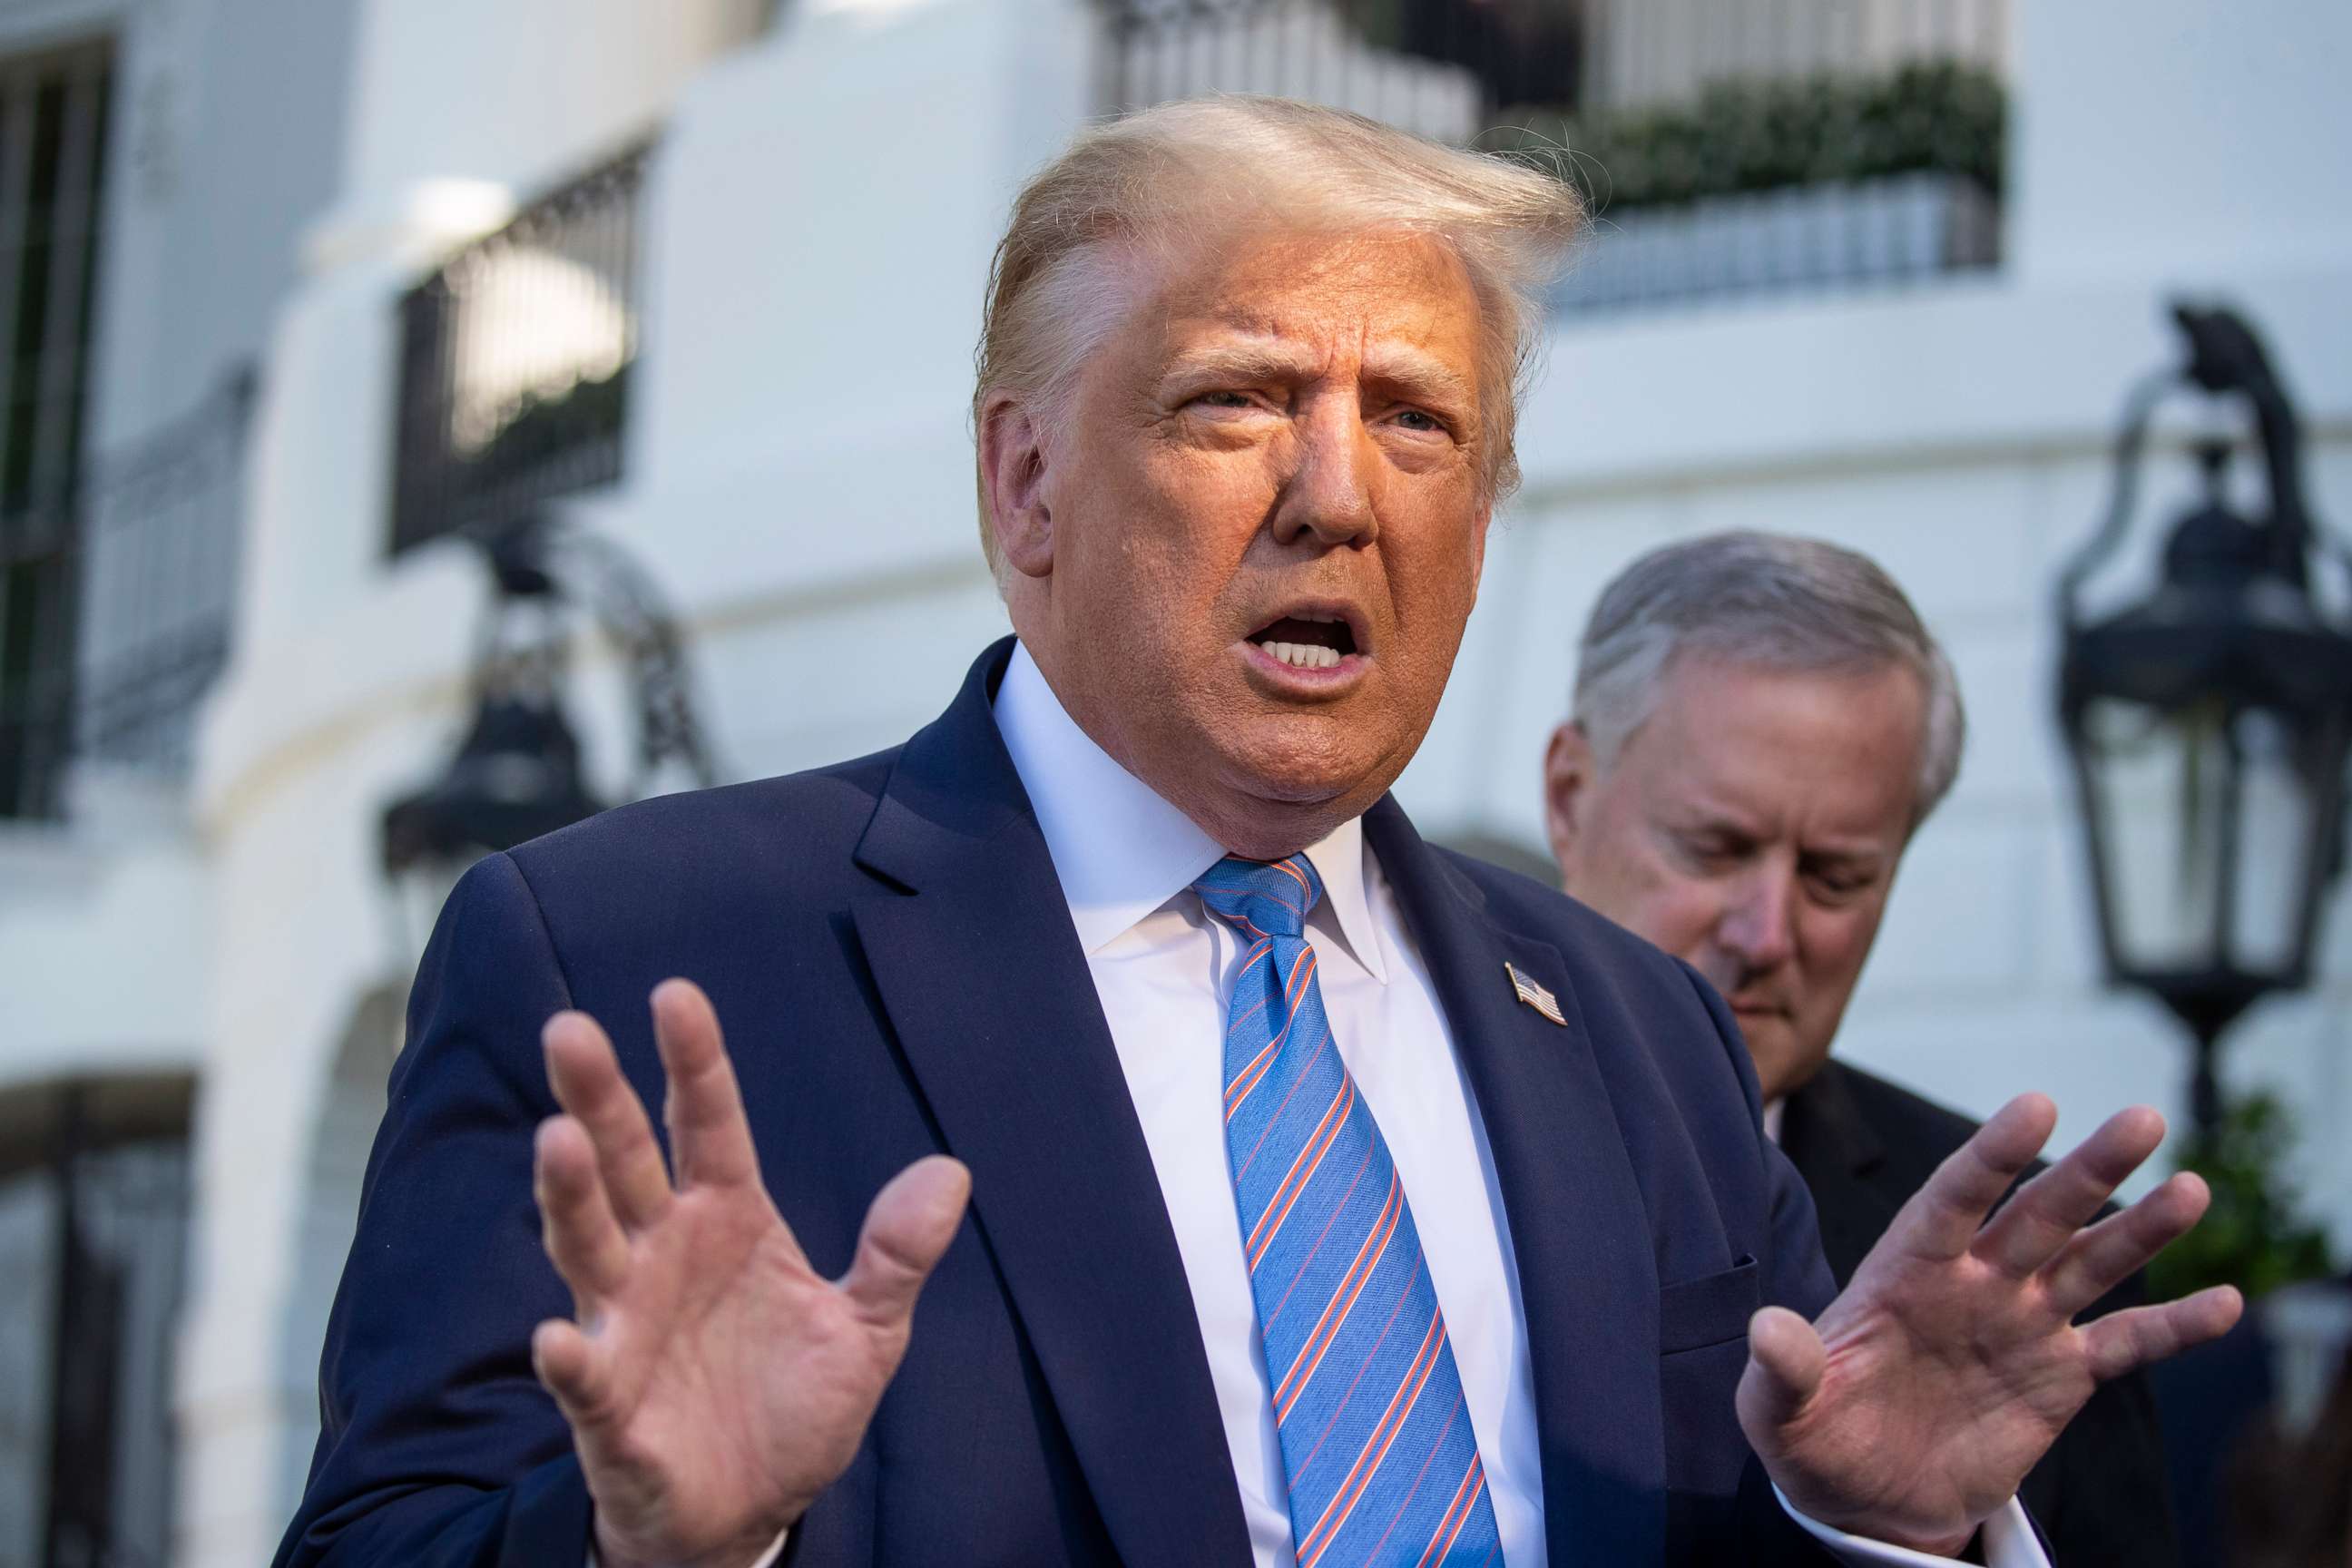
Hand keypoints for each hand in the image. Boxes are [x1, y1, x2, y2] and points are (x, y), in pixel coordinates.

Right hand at [530, 979, 969, 1567]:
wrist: (750, 1514)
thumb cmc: (793, 1405)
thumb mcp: (867, 1330)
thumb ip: (898, 1254)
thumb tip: (950, 1172)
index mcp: (729, 1221)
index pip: (709, 1126)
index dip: (694, 1063)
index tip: (674, 994)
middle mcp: (664, 1256)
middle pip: (626, 1164)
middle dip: (598, 1099)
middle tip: (569, 1030)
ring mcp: (626, 1325)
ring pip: (588, 1247)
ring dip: (569, 1197)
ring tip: (557, 1140)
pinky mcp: (609, 1407)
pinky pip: (584, 1378)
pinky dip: (569, 1359)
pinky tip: (556, 1337)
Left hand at [1739, 1094, 2240, 1555]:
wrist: (1864, 1496)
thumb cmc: (1812, 1438)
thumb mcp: (1779, 1411)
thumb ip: (1781, 1368)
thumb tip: (1768, 1330)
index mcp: (1903, 1272)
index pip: (1951, 1200)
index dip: (1990, 1156)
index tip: (2035, 1106)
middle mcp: (1972, 1283)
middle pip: (2036, 1215)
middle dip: (2087, 1170)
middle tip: (2142, 1119)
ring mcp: (2020, 1323)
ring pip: (2089, 1262)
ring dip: (2140, 1229)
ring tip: (2190, 1189)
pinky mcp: (2059, 1376)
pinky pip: (2125, 1344)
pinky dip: (2174, 1327)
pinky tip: (2226, 1304)